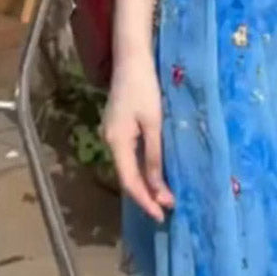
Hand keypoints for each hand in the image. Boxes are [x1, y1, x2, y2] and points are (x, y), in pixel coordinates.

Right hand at [103, 54, 173, 222]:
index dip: (145, 200)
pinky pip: (129, 156)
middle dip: (146, 195)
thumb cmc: (145, 87)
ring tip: (163, 197)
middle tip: (167, 210)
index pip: (130, 181)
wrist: (131, 60)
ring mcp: (111, 134)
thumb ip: (155, 155)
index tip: (161, 215)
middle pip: (127, 177)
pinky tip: (154, 173)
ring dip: (145, 183)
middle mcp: (109, 141)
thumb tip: (158, 187)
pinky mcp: (117, 127)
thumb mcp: (154, 123)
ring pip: (128, 167)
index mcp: (116, 142)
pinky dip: (141, 168)